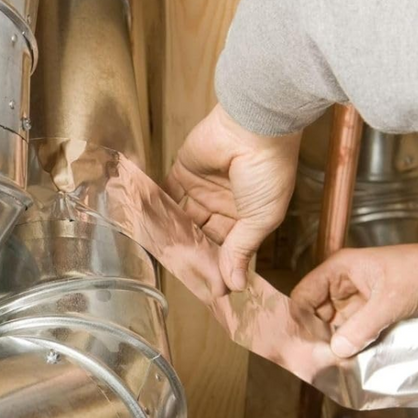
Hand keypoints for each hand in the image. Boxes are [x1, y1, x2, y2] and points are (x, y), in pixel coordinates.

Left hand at [165, 104, 301, 290]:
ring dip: (173, 236)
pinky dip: (158, 210)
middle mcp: (224, 205)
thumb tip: (236, 285)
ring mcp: (202, 189)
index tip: (209, 290)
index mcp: (247, 217)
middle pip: (203, 236)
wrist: (254, 127)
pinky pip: (167, 195)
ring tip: (162, 260)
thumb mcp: (261, 218)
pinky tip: (149, 230)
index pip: (228, 248)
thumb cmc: (268, 172)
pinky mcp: (182, 173)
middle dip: (193, 255)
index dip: (218, 267)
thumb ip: (242, 250)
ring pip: (183, 219)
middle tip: (182, 277)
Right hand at [291, 245, 417, 357]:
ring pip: (333, 325)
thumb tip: (337, 350)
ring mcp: (355, 299)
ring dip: (335, 343)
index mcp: (339, 269)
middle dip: (318, 336)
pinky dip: (350, 344)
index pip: (304, 295)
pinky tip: (349, 357)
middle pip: (315, 314)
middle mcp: (341, 284)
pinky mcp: (368, 313)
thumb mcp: (392, 300)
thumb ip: (363, 326)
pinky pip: (351, 331)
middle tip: (321, 359)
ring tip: (335, 362)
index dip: (301, 319)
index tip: (306, 344)